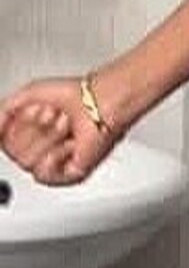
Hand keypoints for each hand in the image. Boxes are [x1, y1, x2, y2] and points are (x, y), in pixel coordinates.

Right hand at [0, 78, 119, 185]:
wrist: (101, 100)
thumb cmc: (75, 93)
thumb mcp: (29, 94)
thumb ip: (3, 111)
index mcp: (29, 131)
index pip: (5, 140)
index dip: (18, 122)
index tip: (34, 108)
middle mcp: (40, 148)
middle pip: (14, 152)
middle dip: (34, 128)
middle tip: (54, 114)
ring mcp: (54, 162)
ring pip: (26, 162)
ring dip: (47, 137)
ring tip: (65, 124)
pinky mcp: (68, 174)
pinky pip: (43, 173)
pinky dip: (55, 154)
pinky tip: (70, 143)